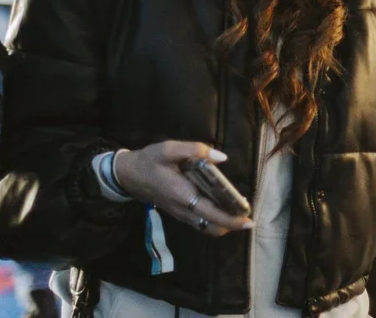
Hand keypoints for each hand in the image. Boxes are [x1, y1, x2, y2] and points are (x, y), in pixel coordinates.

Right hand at [112, 142, 253, 237]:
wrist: (127, 175)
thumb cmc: (149, 161)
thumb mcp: (169, 149)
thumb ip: (195, 150)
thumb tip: (221, 158)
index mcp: (182, 195)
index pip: (211, 214)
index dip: (231, 220)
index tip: (248, 219)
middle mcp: (182, 209)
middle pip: (211, 227)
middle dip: (231, 225)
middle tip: (247, 217)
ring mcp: (179, 214)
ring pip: (205, 227)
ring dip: (223, 224)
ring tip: (238, 212)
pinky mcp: (177, 213)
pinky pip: (199, 222)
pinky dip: (213, 220)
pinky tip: (222, 208)